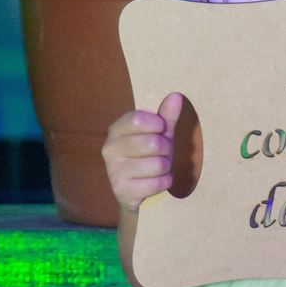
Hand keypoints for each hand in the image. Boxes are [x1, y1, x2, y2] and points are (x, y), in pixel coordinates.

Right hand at [102, 92, 182, 212]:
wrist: (137, 191)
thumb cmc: (149, 156)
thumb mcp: (159, 134)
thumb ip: (166, 116)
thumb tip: (176, 96)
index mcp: (116, 129)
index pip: (138, 119)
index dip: (158, 125)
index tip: (161, 130)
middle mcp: (110, 148)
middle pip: (153, 143)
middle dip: (166, 150)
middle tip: (161, 154)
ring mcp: (113, 171)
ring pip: (158, 165)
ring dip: (166, 168)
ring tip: (158, 169)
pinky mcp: (122, 190)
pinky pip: (157, 183)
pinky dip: (165, 183)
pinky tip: (157, 182)